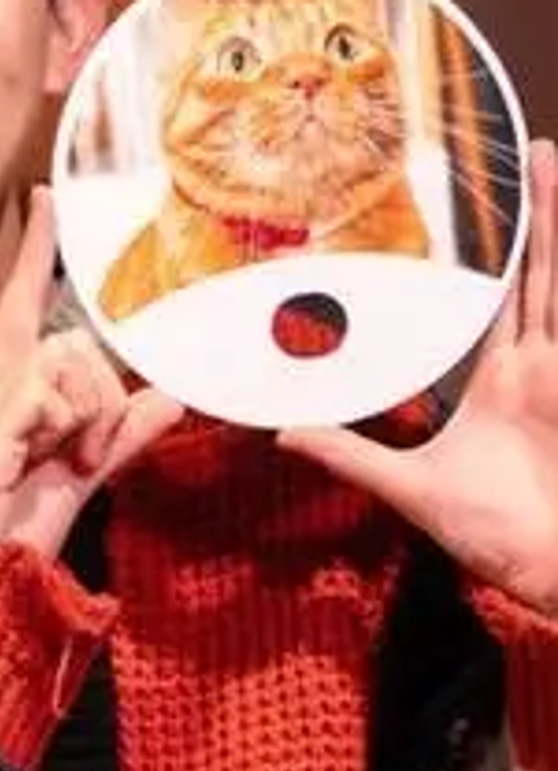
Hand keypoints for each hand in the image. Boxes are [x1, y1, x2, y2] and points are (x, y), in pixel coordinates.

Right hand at [0, 187, 184, 555]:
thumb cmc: (17, 526)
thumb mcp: (83, 471)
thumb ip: (124, 430)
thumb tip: (171, 396)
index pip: (21, 309)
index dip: (36, 256)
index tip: (46, 200)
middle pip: (70, 341)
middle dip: (101, 397)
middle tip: (86, 452)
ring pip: (68, 362)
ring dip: (89, 418)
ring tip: (67, 461)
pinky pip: (53, 394)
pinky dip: (69, 430)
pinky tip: (47, 461)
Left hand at [277, 138, 557, 615]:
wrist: (556, 573)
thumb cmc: (498, 538)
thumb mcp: (410, 487)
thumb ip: (350, 456)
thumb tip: (282, 433)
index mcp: (496, 383)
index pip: (482, 309)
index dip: (481, 268)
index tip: (462, 223)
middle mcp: (534, 366)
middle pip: (531, 275)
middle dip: (532, 218)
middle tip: (522, 155)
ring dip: (555, 219)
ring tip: (543, 155)